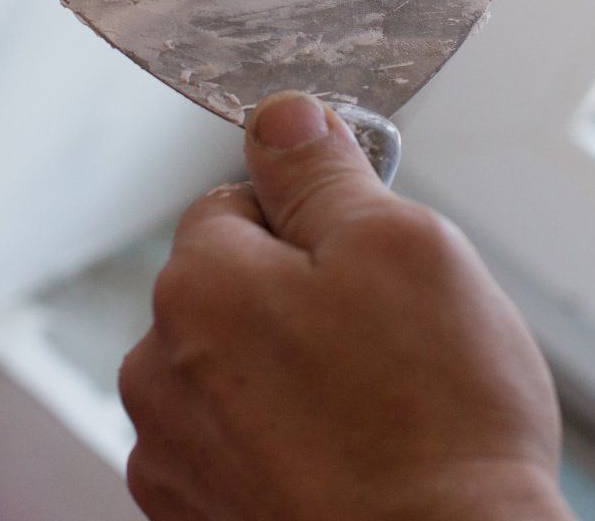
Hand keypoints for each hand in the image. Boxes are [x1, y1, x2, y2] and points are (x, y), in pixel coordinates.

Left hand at [119, 92, 570, 520]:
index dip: (314, 221)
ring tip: (375, 415)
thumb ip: (324, 172)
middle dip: (300, 301)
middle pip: (230, 291)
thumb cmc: (436, 420)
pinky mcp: (197, 520)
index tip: (371, 260)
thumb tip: (281, 114)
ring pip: (234, 373)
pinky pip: (236, 448)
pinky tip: (349, 465)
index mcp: (197, 284)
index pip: (236, 201)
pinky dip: (283, 449)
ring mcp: (173, 456)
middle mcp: (158, 371)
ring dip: (290, 379)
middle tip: (390, 343)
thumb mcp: (402, 247)